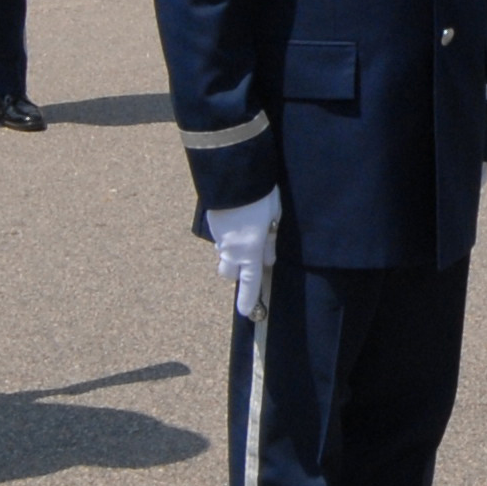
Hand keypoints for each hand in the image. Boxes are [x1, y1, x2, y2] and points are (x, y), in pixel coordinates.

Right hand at [208, 189, 280, 320]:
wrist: (233, 173)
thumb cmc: (260, 195)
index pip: (249, 281)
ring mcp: (218, 237)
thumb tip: (268, 259)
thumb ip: (270, 242)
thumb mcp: (274, 217)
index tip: (247, 312)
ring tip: (247, 233)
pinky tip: (238, 221)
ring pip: (223, 255)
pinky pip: (220, 239)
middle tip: (251, 258)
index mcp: (249, 249)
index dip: (248, 298)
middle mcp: (230, 248)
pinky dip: (228, 238)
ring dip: (233, 253)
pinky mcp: (212, 224)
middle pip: (229, 272)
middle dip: (238, 271)